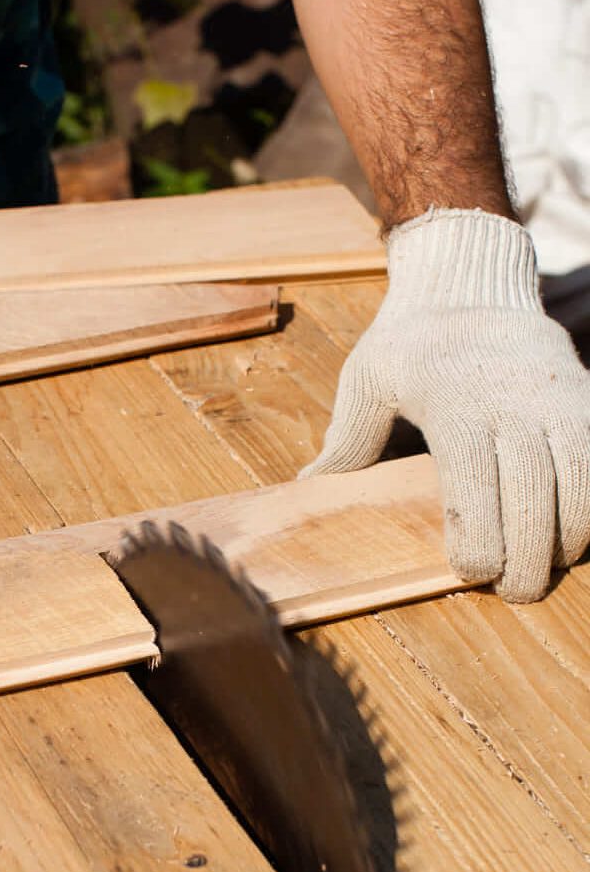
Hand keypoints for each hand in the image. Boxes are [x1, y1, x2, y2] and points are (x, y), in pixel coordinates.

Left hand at [302, 209, 589, 601]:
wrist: (471, 280)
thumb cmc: (410, 339)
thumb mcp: (367, 376)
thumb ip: (348, 436)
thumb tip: (310, 484)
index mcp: (454, 403)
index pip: (474, 482)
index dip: (480, 536)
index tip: (473, 570)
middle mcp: (513, 402)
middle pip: (533, 493)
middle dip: (528, 554)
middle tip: (515, 590)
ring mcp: (558, 399)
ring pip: (581, 481)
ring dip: (570, 535)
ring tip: (548, 568)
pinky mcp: (585, 398)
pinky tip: (575, 533)